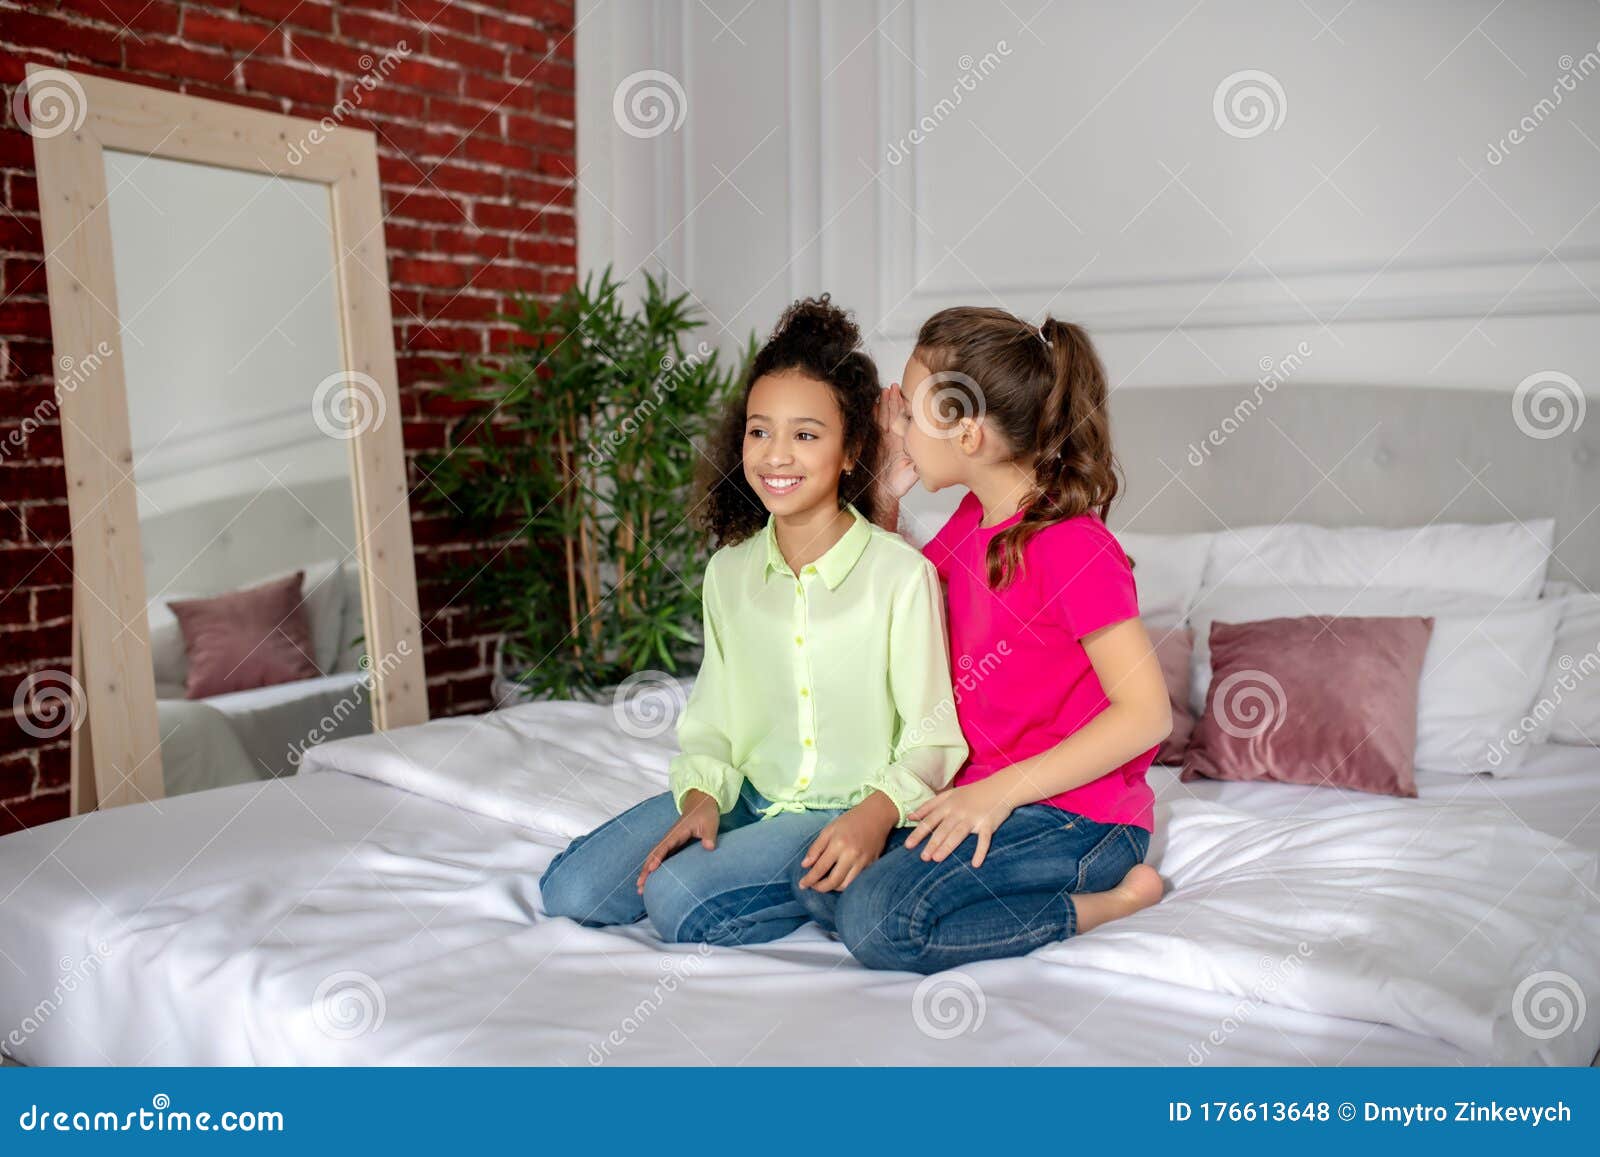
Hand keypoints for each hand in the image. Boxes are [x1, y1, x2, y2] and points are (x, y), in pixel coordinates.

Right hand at [636, 789, 719, 891]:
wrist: (701, 804)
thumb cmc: (705, 813)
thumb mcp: (710, 823)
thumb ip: (709, 835)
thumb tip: (709, 847)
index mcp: (677, 832)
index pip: (664, 847)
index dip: (657, 858)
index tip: (651, 869)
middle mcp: (670, 838)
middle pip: (654, 855)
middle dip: (646, 870)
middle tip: (640, 886)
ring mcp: (670, 842)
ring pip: (655, 858)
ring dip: (647, 872)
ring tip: (640, 888)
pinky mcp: (673, 845)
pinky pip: (661, 858)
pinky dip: (654, 868)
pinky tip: (652, 880)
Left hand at [796, 790, 898, 892]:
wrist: (877, 816)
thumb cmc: (850, 821)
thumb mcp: (829, 829)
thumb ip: (816, 848)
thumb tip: (805, 865)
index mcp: (838, 844)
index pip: (820, 868)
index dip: (809, 879)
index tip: (802, 885)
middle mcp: (851, 856)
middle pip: (833, 882)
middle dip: (820, 888)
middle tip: (813, 886)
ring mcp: (863, 862)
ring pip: (845, 885)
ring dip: (833, 888)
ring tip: (825, 883)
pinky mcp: (872, 865)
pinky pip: (856, 881)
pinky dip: (846, 883)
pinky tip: (839, 879)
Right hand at [875, 384, 918, 499]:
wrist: (882, 492)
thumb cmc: (897, 484)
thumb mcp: (913, 472)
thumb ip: (920, 461)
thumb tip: (930, 452)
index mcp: (905, 441)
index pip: (906, 420)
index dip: (906, 408)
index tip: (907, 397)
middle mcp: (894, 437)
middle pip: (894, 414)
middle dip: (894, 400)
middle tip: (894, 387)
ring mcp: (882, 438)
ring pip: (883, 416)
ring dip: (883, 404)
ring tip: (884, 391)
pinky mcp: (871, 441)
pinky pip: (871, 425)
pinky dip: (871, 415)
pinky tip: (872, 404)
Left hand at [904, 779, 1016, 867]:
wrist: (1001, 787)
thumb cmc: (973, 792)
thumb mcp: (949, 795)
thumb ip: (929, 806)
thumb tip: (911, 817)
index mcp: (948, 804)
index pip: (930, 820)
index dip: (919, 833)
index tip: (908, 845)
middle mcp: (959, 811)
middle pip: (943, 829)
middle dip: (932, 843)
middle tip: (923, 857)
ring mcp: (974, 817)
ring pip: (958, 834)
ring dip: (948, 846)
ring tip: (937, 859)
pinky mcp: (988, 823)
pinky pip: (984, 840)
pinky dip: (980, 851)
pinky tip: (975, 864)